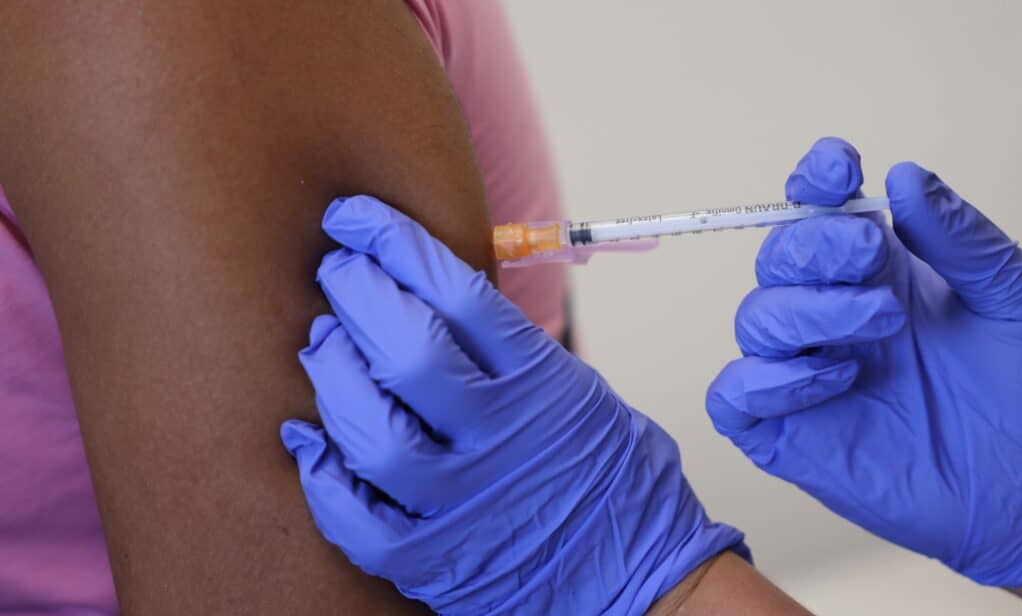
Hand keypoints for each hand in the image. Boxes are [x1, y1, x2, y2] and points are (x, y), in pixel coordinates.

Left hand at [281, 196, 747, 614]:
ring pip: (372, 433)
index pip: (459, 294)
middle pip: (408, 351)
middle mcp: (503, 440)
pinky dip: (322, 476)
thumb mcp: (579, 393)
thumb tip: (428, 295)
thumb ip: (510, 352)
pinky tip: (308, 441)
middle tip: (336, 271)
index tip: (356, 218)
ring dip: (332, 377)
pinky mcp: (437, 563)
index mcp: (544, 386)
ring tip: (323, 345)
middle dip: (356, 295)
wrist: (639, 582)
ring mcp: (467, 506)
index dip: (395, 243)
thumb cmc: (610, 479)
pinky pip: (357, 521)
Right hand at [706, 137, 1021, 585]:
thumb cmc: (1021, 394)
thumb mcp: (1009, 302)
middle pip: (776, 257)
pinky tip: (831, 379)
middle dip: (816, 247)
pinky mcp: (786, 433)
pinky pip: (732, 394)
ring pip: (754, 318)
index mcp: (877, 275)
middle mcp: (831, 317)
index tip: (839, 169)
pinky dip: (764, 379)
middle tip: (874, 259)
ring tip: (880, 331)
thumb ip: (960, 241)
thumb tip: (904, 178)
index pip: (816, 212)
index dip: (812, 182)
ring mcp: (803, 374)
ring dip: (808, 310)